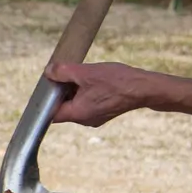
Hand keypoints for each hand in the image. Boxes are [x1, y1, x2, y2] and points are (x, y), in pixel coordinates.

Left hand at [46, 62, 161, 127]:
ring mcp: (96, 118)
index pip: (51, 113)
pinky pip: (88, 103)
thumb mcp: (85, 72)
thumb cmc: (117, 82)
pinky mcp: (105, 113)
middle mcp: (85, 121)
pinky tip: (94, 81)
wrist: (145, 88)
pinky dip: (86, 92)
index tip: (48, 85)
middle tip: (66, 76)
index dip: (46, 99)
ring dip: (75, 90)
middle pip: (63, 107)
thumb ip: (63, 72)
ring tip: (83, 76)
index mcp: (78, 114)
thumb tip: (48, 72)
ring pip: (76, 104)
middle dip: (62, 91)